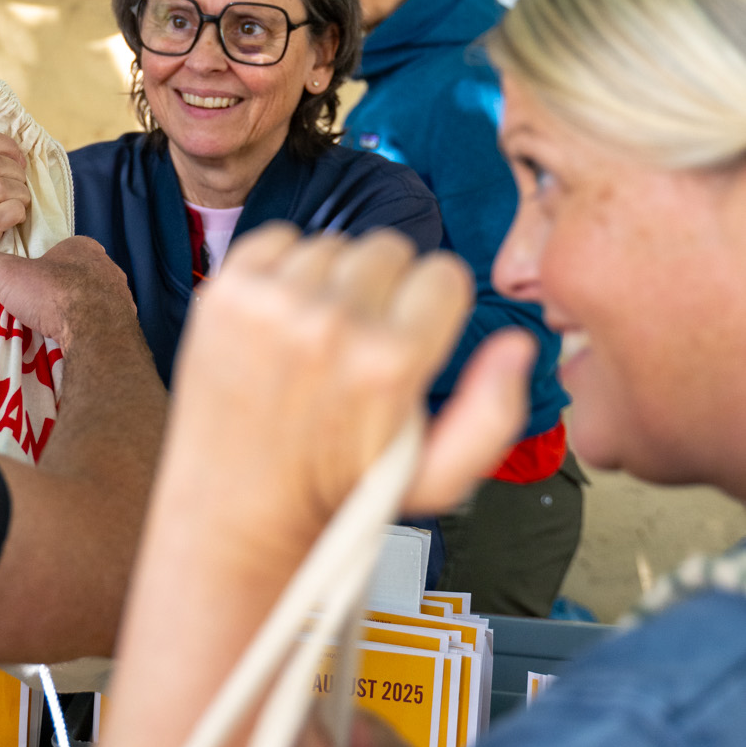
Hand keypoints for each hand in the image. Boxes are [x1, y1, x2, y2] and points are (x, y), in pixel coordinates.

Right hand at [0, 129, 28, 281]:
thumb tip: (13, 146)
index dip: (5, 144)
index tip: (16, 158)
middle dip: (16, 171)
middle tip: (20, 185)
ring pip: (1, 186)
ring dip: (20, 193)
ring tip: (19, 203)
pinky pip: (5, 210)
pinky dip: (18, 211)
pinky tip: (16, 217)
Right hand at [0, 236, 141, 355]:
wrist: (93, 333)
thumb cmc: (52, 293)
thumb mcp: (5, 272)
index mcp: (82, 247)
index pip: (56, 252)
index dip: (36, 269)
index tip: (20, 289)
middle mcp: (106, 267)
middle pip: (73, 278)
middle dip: (53, 293)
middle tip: (32, 311)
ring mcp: (119, 296)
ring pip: (89, 302)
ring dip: (71, 314)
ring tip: (48, 330)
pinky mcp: (125, 323)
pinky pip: (100, 326)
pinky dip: (85, 332)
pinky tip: (69, 343)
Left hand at [167, 226, 531, 571]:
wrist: (235, 509)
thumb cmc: (337, 494)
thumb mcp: (437, 478)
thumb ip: (494, 412)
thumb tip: (519, 343)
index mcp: (390, 361)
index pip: (443, 274)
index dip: (433, 305)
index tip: (410, 335)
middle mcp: (331, 322)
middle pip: (389, 248)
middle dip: (386, 288)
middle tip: (360, 340)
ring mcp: (272, 301)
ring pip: (334, 244)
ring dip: (333, 280)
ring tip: (316, 336)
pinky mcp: (226, 289)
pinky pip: (278, 237)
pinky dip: (284, 267)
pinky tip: (281, 316)